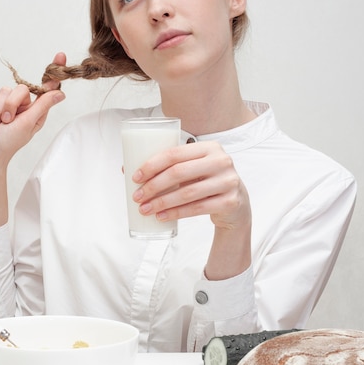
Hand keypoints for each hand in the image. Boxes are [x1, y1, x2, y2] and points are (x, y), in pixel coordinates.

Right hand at [0, 53, 65, 169]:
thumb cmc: (8, 143)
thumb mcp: (29, 123)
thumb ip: (43, 105)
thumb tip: (60, 93)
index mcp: (37, 111)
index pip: (46, 88)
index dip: (53, 72)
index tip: (60, 56)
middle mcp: (24, 107)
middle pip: (20, 88)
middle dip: (12, 104)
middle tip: (9, 120)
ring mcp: (8, 105)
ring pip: (4, 91)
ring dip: (0, 109)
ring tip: (0, 124)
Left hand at [132, 141, 250, 231]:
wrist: (237, 204)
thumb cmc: (207, 182)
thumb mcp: (194, 169)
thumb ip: (170, 166)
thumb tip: (127, 169)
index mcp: (209, 147)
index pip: (175, 153)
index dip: (152, 165)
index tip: (135, 177)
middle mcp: (221, 161)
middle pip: (178, 173)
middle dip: (153, 186)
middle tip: (137, 196)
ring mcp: (228, 181)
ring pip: (187, 192)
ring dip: (162, 202)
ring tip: (145, 209)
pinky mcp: (230, 201)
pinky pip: (197, 208)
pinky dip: (176, 213)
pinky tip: (162, 217)